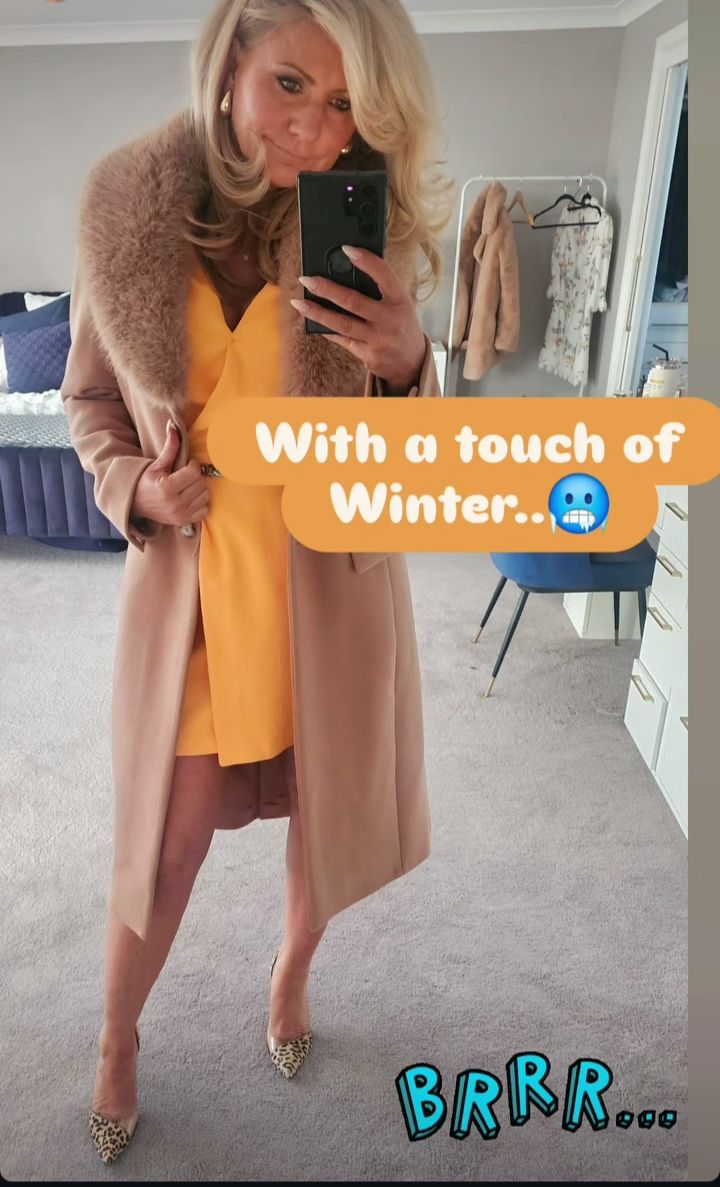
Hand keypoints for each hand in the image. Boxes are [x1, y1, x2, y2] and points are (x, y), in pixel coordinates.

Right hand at [130, 423, 209, 527]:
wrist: (135, 503)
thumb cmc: (145, 481)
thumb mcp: (156, 464)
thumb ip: (170, 447)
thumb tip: (173, 426)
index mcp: (167, 488)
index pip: (194, 472)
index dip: (192, 465)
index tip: (185, 465)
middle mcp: (175, 504)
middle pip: (201, 483)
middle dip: (196, 476)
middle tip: (185, 475)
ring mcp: (180, 515)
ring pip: (205, 496)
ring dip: (199, 489)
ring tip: (187, 486)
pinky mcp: (184, 522)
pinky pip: (204, 510)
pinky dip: (200, 502)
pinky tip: (190, 497)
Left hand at [291, 245, 425, 391]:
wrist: (411, 362)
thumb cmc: (400, 325)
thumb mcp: (399, 304)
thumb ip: (379, 290)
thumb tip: (345, 273)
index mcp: (400, 301)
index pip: (384, 276)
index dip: (366, 261)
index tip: (347, 248)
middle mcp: (390, 320)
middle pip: (354, 302)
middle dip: (328, 289)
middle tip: (307, 279)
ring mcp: (378, 339)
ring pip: (343, 324)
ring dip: (318, 312)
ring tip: (299, 302)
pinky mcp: (368, 354)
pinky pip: (343, 339)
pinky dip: (326, 329)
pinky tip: (312, 320)